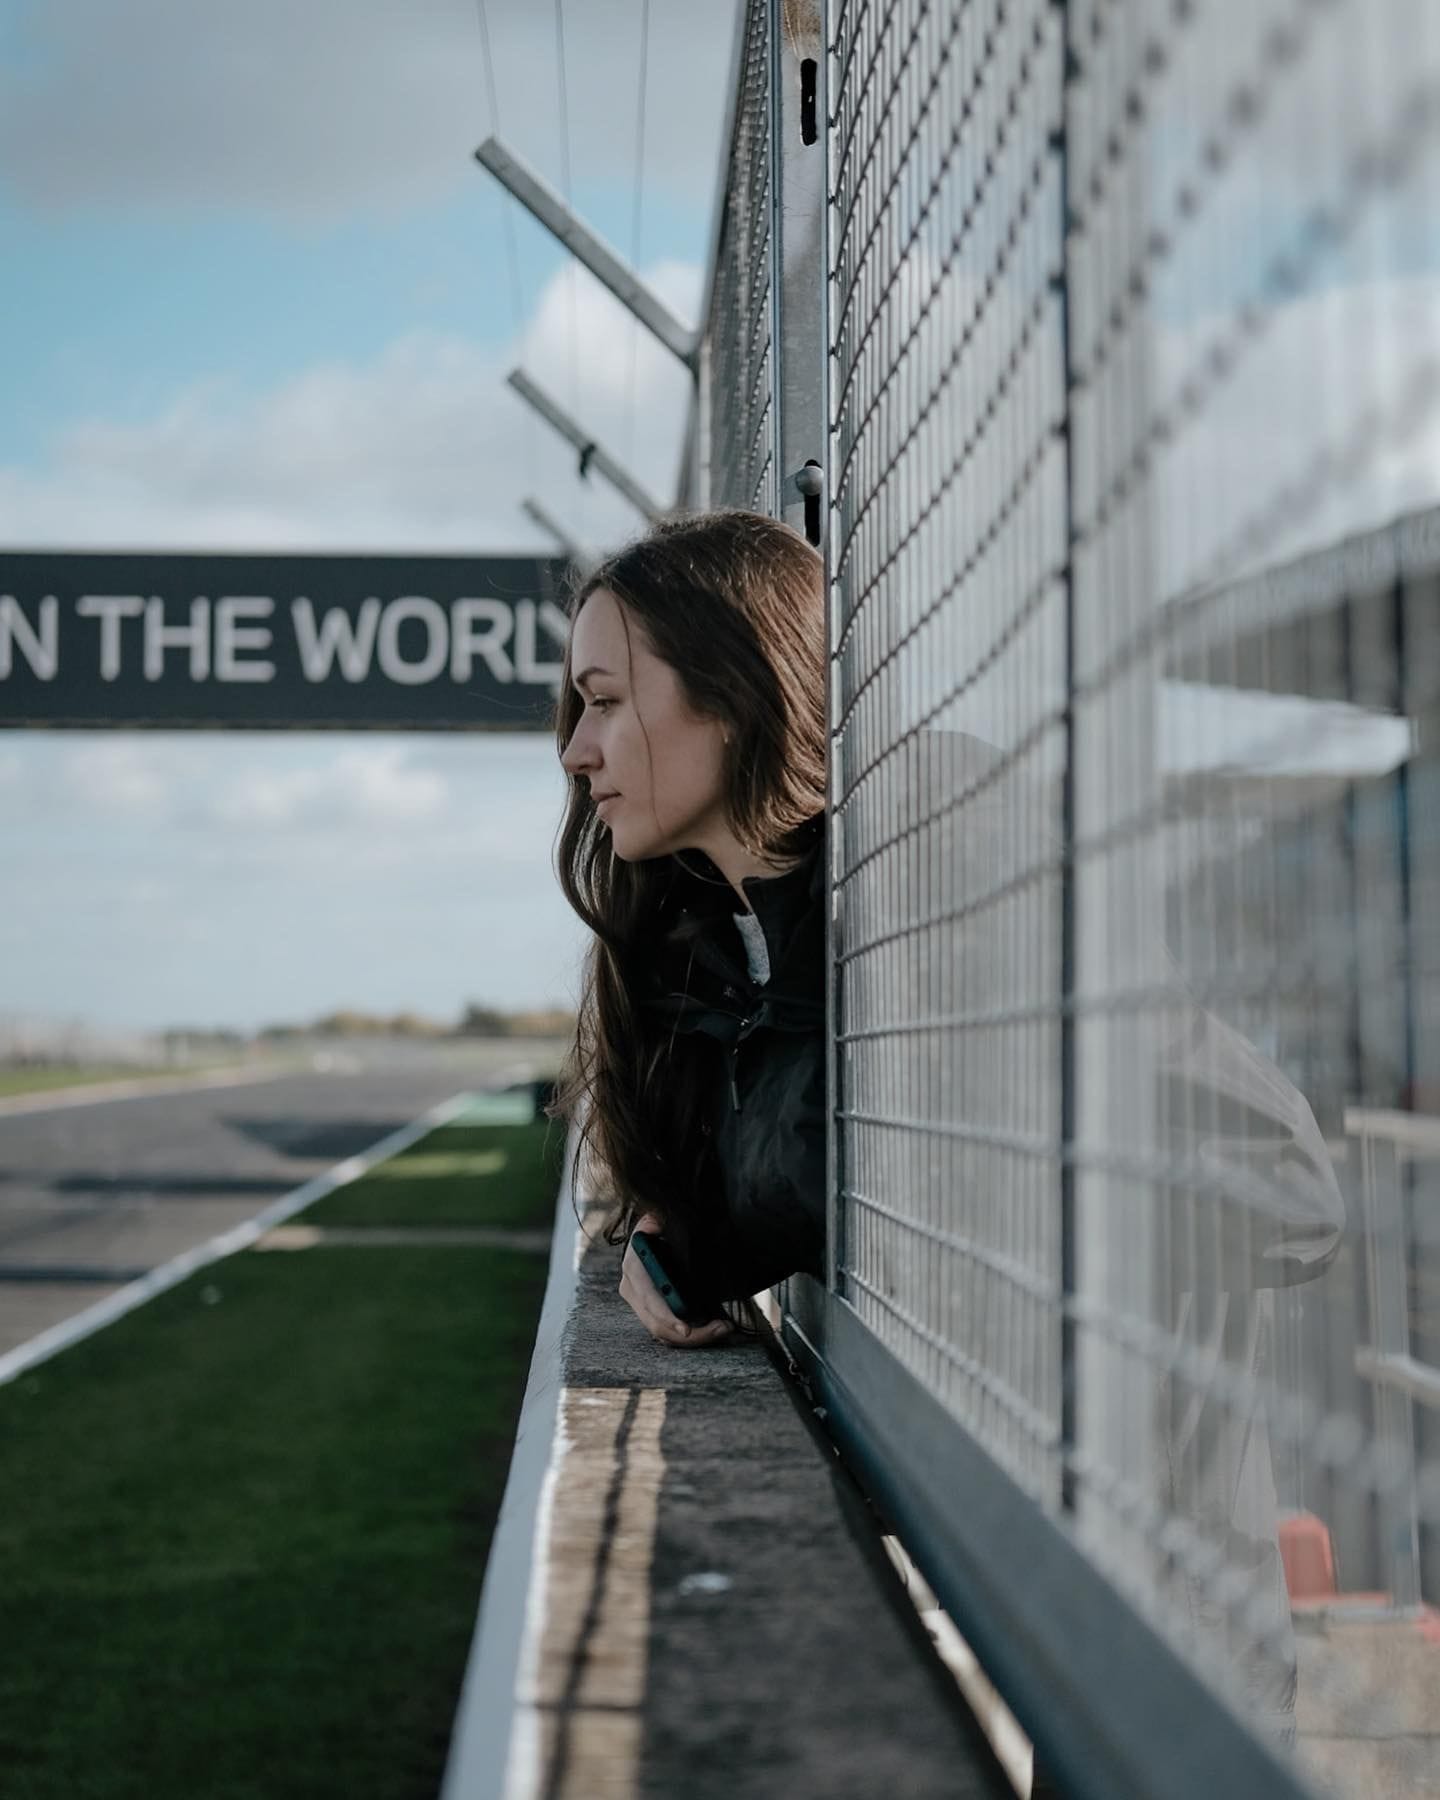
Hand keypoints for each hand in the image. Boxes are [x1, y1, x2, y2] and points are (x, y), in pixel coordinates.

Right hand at [619, 1213, 734, 1347]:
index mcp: (634, 1268)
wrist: (658, 1234)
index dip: (667, 1317)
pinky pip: (669, 1333)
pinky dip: (693, 1335)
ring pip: (665, 1334)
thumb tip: (654, 1224)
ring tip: (724, 1328)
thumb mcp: (658, 1220)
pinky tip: (715, 1328)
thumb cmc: (661, 1226)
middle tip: (722, 1329)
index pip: (650, 1301)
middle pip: (658, 1325)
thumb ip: (656, 1222)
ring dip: (696, 1337)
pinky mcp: (652, 1312)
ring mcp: (641, 1304)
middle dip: (692, 1334)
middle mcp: (632, 1289)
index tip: (687, 1329)